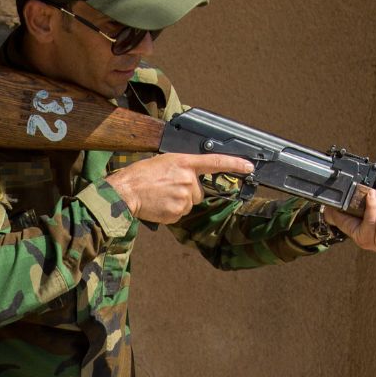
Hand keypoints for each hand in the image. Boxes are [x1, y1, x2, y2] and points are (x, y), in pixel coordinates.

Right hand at [105, 152, 253, 224]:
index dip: (235, 163)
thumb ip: (181, 168)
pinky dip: (171, 211)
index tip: (249, 166)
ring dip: (178, 202)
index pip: (215, 162)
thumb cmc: (139, 175)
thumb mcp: (163, 162)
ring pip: (190, 203)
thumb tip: (190, 178)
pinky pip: (180, 214)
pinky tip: (159, 205)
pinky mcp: (177, 212)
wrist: (125, 192)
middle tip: (167, 189)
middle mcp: (187, 179)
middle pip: (199, 191)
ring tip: (160, 196)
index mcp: (184, 162)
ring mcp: (184, 197)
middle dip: (187, 191)